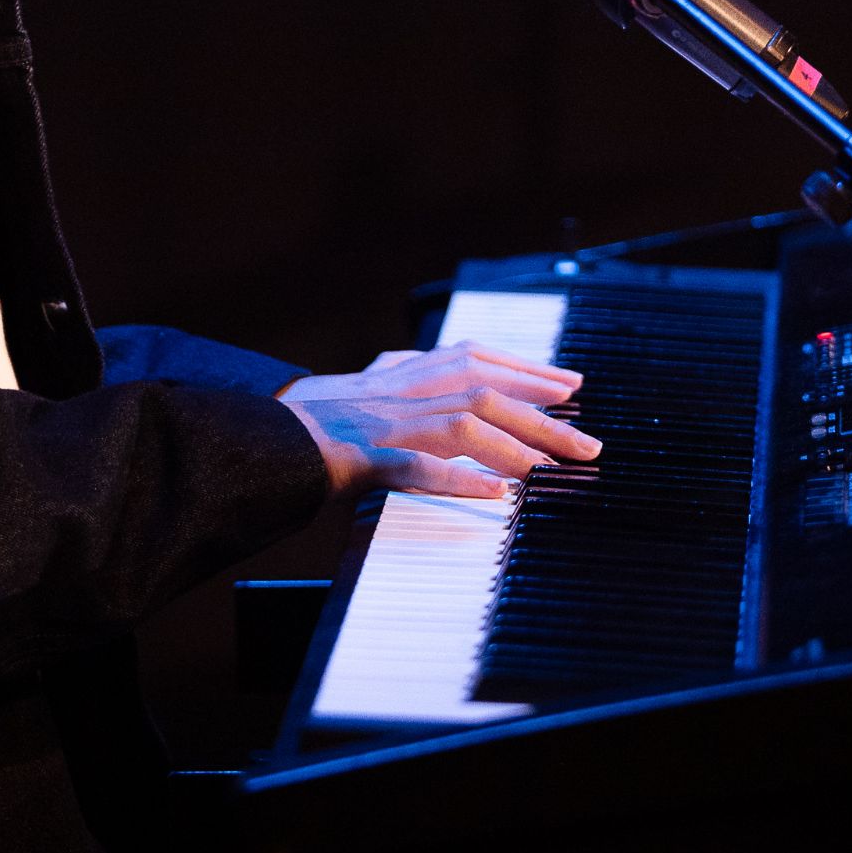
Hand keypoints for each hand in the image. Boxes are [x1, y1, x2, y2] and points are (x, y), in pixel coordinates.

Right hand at [279, 340, 597, 500]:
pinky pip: (414, 468)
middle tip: (587, 442)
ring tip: (553, 469)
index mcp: (404, 369)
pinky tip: (494, 494)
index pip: (478, 358)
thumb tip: (471, 371)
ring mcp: (381, 423)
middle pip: (484, 393)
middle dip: (542, 415)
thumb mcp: (377, 382)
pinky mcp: (362, 458)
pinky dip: (456, 480)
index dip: (529, 369)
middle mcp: (399, 389)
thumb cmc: (321, 416)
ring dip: (513, 446)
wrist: (264, 433)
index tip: (573, 384)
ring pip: (459, 425)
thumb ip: (420, 374)